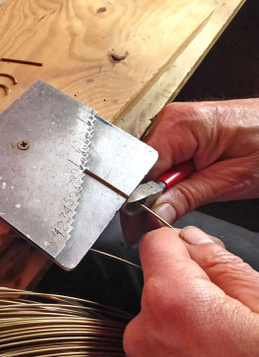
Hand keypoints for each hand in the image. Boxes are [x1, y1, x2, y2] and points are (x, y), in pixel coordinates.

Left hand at [123, 227, 258, 356]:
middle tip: (227, 316)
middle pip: (158, 285)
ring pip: (157, 319)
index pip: (155, 243)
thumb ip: (222, 264)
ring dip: (183, 322)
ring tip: (222, 349)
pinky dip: (177, 349)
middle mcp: (144, 330)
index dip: (178, 243)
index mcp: (173, 300)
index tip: (195, 251)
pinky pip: (156, 349)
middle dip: (188, 289)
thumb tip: (194, 242)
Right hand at [145, 99, 258, 223]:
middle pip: (141, 167)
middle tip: (168, 212)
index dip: (138, 198)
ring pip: (151, 166)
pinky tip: (191, 179)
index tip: (141, 222)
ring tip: (191, 189)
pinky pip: (165, 159)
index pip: (139, 168)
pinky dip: (172, 176)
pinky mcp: (183, 130)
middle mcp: (172, 119)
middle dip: (150, 193)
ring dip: (164, 185)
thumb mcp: (232, 180)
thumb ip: (187, 196)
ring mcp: (176, 123)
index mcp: (179, 125)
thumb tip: (154, 213)